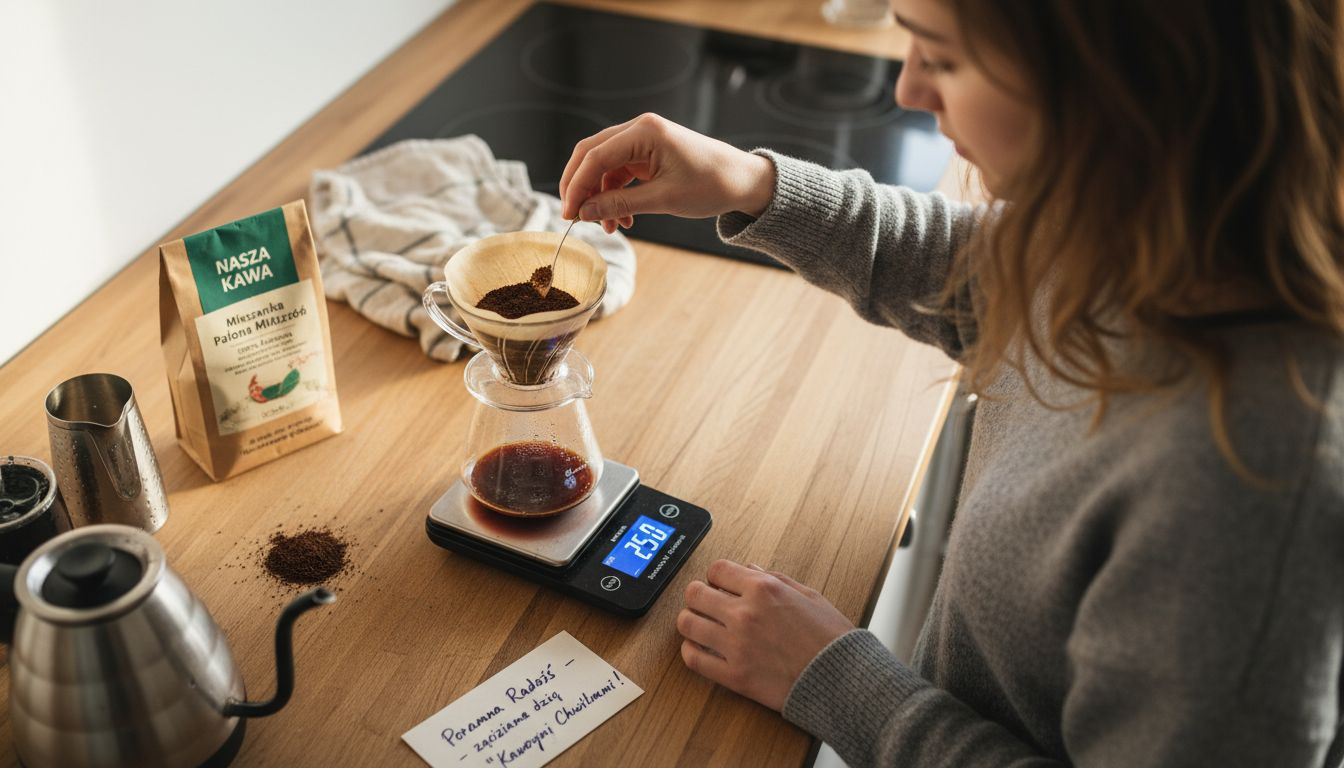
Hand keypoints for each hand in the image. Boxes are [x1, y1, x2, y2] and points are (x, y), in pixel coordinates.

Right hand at [559, 113, 775, 233]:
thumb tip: (585, 212)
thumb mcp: (664, 199)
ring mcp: (643, 142)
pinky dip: (616, 196)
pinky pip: (620, 174)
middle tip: (574, 217)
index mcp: (645, 132)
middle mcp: (640, 130)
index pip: (595, 156)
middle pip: (592, 155)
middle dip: (581, 187)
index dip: (577, 186)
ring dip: (601, 196)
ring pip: (604, 167)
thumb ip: (620, 204)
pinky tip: (622, 219)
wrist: (743, 182)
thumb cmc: (712, 185)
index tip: (569, 214)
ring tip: (608, 226)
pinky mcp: (648, 156)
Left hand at [676, 559, 854, 711]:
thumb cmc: (831, 638)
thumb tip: (748, 569)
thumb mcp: (808, 595)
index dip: (716, 576)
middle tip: (705, 603)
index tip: (719, 583)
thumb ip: (773, 578)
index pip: (717, 569)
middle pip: (695, 594)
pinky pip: (694, 659)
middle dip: (698, 595)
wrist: (842, 680)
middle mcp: (745, 614)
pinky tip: (699, 648)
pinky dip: (691, 651)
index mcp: (764, 590)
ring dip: (690, 621)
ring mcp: (736, 645)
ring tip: (700, 625)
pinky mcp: (734, 676)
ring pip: (688, 624)